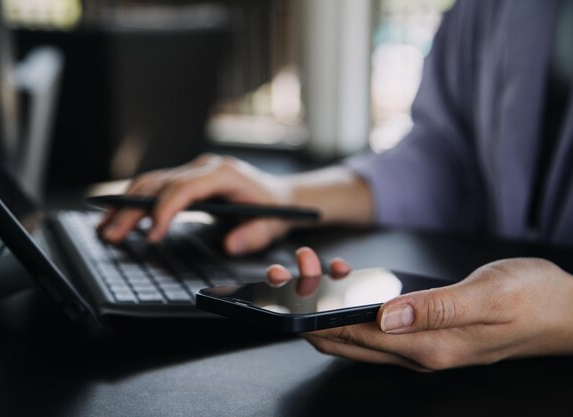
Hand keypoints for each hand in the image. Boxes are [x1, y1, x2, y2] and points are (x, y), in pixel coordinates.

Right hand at [98, 154, 292, 255]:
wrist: (282, 194)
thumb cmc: (275, 209)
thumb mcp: (273, 224)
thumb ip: (255, 235)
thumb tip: (231, 244)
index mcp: (223, 173)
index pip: (184, 187)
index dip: (165, 210)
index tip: (152, 235)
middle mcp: (204, 167)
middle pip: (159, 183)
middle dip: (133, 209)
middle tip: (111, 234)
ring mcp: (194, 171)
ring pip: (152, 182)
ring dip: (127, 204)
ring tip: (105, 228)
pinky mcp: (188, 179)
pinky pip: (157, 187)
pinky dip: (136, 202)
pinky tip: (121, 218)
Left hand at [268, 249, 572, 370]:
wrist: (564, 311)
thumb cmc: (532, 299)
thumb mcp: (487, 296)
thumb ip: (435, 307)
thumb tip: (385, 315)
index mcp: (429, 346)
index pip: (355, 338)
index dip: (317, 317)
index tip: (293, 293)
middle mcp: (418, 352)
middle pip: (346, 340)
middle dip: (311, 312)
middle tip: (291, 277)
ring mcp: (420, 345)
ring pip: (357, 332)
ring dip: (329, 306)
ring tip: (313, 270)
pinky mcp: (424, 333)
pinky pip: (376, 324)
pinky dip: (353, 304)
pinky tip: (348, 280)